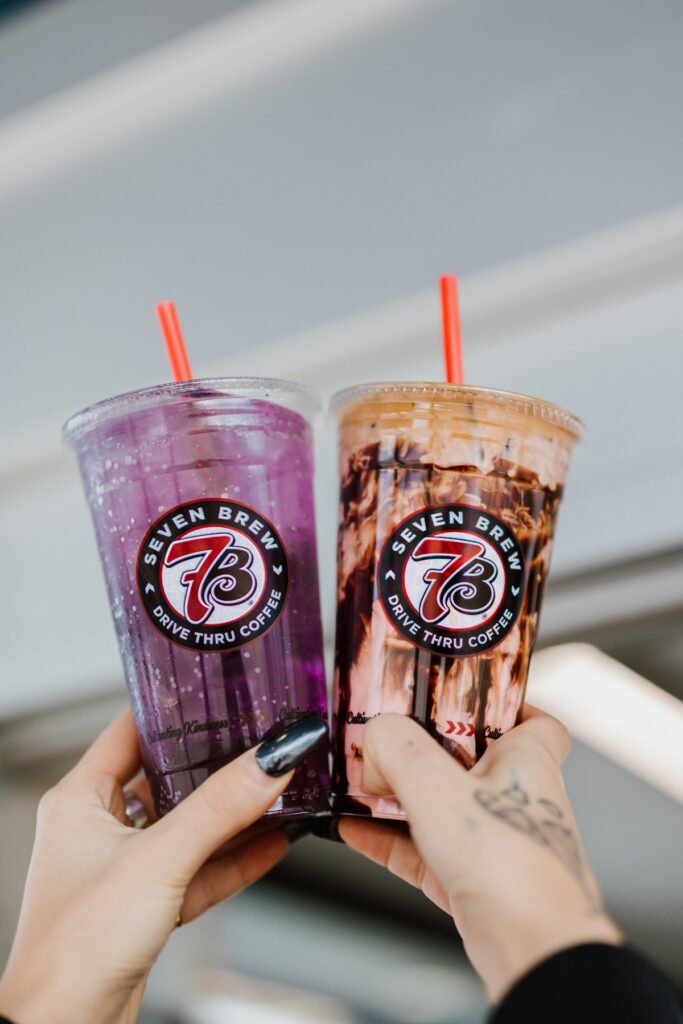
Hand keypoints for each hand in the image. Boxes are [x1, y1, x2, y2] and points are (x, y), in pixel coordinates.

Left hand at [0, 710, 325, 1023]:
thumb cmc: (71, 950)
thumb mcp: (157, 860)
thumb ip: (219, 809)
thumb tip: (271, 760)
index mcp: (79, 799)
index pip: (130, 731)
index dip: (172, 706)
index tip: (216, 688)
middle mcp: (98, 829)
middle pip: (167, 776)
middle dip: (215, 761)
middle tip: (259, 736)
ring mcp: (125, 869)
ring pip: (189, 826)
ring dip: (233, 813)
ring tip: (277, 786)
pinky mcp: (147, 906)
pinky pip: (200, 869)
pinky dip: (235, 857)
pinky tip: (273, 842)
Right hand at [339, 706, 621, 1002]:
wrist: (535, 953)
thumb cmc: (515, 870)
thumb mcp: (440, 789)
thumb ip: (400, 750)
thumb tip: (375, 735)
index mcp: (527, 762)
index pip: (533, 719)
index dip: (501, 703)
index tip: (460, 694)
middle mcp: (516, 798)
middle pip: (469, 759)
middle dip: (424, 749)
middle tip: (386, 738)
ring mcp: (494, 842)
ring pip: (442, 806)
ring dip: (400, 796)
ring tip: (358, 783)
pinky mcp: (472, 881)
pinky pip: (422, 850)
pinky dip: (388, 838)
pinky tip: (353, 831)